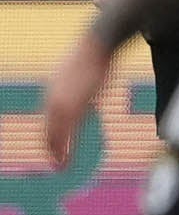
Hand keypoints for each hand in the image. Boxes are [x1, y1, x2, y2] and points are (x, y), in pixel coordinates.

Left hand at [43, 34, 112, 167]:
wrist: (96, 47)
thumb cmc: (94, 59)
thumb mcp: (82, 78)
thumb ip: (78, 92)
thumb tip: (84, 99)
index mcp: (52, 94)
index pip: (46, 121)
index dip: (49, 137)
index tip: (53, 150)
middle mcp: (51, 100)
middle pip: (46, 131)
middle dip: (50, 149)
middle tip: (55, 165)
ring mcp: (60, 104)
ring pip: (54, 135)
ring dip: (56, 153)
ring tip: (60, 167)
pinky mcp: (72, 107)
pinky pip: (66, 134)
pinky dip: (66, 149)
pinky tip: (67, 158)